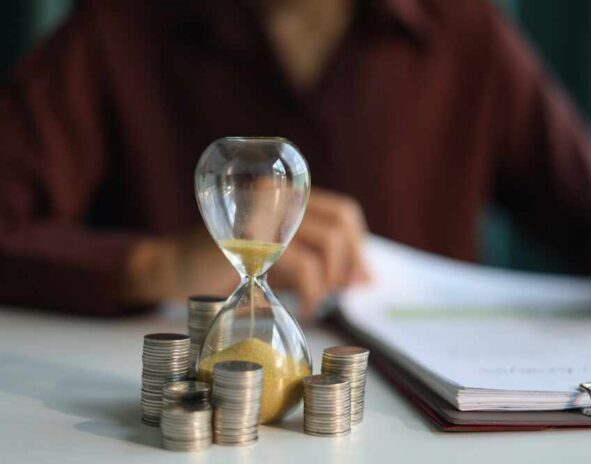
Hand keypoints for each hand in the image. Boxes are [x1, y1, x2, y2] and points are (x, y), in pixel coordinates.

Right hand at [122, 188, 368, 313]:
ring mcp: (264, 210)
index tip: (361, 280)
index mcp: (287, 194)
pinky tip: (304, 307)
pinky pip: (303, 263)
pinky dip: (312, 291)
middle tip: (338, 294)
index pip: (342, 211)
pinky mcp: (252, 236)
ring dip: (329, 281)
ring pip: (326, 242)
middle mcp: (278, 193)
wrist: (173, 266)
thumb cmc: (227, 264)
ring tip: (314, 302)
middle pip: (340, 223)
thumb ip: (312, 256)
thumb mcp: (277, 254)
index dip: (358, 247)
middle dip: (349, 265)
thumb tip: (361, 277)